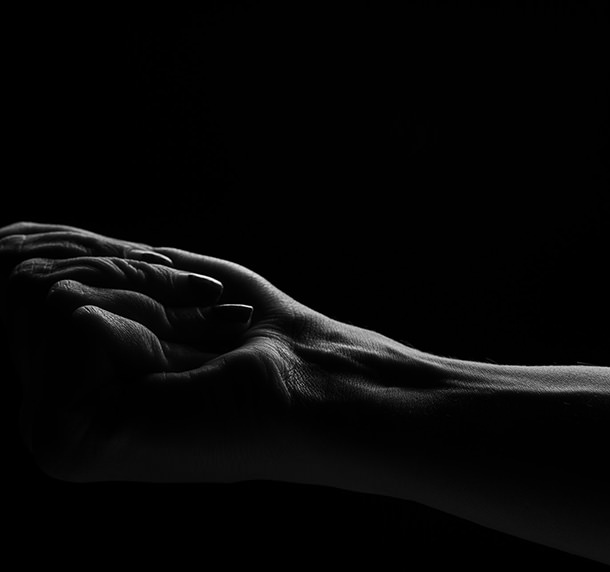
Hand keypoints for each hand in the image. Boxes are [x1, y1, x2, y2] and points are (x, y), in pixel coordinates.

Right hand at [0, 222, 323, 481]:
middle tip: (203, 310)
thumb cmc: (250, 331)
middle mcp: (46, 411)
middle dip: (128, 269)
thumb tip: (8, 236)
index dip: (108, 256)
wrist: (311, 381)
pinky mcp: (58, 434)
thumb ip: (82, 265)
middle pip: (23, 277)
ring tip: (199, 334)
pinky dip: (142, 309)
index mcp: (66, 380)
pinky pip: (67, 311)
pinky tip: (186, 358)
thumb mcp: (157, 279)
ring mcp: (46, 429)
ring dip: (143, 290)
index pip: (23, 277)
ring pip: (40, 287)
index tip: (197, 290)